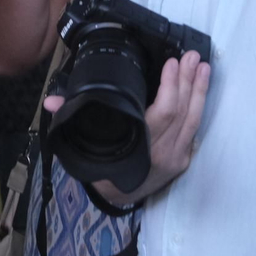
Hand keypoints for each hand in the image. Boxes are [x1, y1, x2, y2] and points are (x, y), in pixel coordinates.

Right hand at [44, 50, 210, 204]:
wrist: (116, 198)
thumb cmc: (101, 167)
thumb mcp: (84, 145)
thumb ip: (71, 119)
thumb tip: (51, 102)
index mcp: (139, 148)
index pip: (163, 114)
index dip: (171, 87)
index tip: (172, 63)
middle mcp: (162, 154)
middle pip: (182, 113)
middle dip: (189, 81)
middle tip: (193, 56)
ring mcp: (176, 158)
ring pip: (193, 120)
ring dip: (200, 90)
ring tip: (204, 66)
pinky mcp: (184, 160)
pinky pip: (194, 130)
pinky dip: (199, 107)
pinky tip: (201, 88)